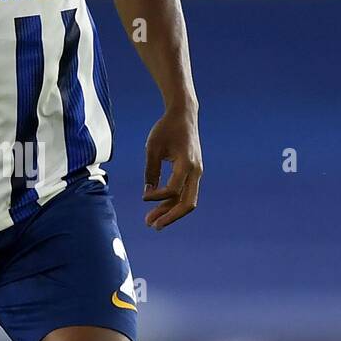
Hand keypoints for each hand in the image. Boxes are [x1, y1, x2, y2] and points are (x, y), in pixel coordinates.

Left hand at [142, 107, 202, 230]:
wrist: (184, 114)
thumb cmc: (166, 128)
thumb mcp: (153, 147)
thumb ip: (151, 171)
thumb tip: (148, 194)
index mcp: (187, 164)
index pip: (173, 189)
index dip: (157, 196)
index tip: (144, 196)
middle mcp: (195, 171)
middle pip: (187, 203)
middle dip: (170, 216)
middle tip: (153, 226)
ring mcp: (196, 173)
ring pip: (186, 200)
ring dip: (169, 212)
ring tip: (151, 222)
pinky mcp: (192, 173)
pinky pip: (183, 192)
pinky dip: (171, 202)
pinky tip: (157, 209)